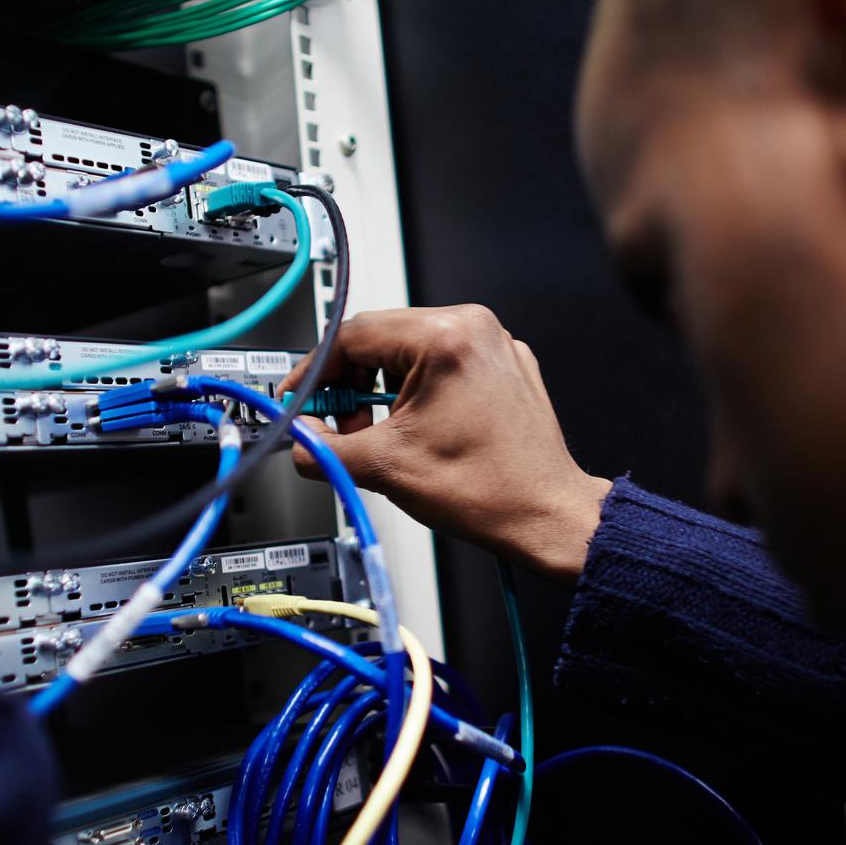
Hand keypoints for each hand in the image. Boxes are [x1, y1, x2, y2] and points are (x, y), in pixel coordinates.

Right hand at [284, 305, 611, 582]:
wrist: (547, 516)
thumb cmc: (491, 490)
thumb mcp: (386, 467)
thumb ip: (326, 449)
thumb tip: (300, 440)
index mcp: (445, 337)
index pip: (352, 335)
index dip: (314, 372)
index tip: (298, 398)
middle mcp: (474, 329)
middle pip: (380, 338)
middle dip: (349, 384)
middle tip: (337, 426)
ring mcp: (494, 345)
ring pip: (409, 351)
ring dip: (380, 389)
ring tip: (379, 433)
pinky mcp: (504, 366)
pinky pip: (443, 365)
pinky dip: (417, 392)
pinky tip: (412, 429)